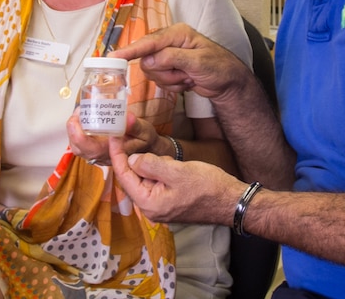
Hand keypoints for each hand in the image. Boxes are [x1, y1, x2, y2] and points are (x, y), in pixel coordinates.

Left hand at [67, 112, 169, 164]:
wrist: (149, 150)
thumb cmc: (145, 141)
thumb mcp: (145, 132)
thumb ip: (135, 126)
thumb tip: (127, 117)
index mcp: (112, 154)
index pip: (90, 149)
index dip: (78, 135)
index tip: (77, 118)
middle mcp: (102, 156)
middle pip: (78, 148)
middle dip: (73, 129)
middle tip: (79, 110)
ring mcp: (98, 153)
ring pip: (77, 146)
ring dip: (74, 129)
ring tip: (80, 112)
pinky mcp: (97, 148)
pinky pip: (81, 143)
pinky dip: (78, 130)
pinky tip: (83, 117)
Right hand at [108, 23, 254, 103]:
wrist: (229, 83)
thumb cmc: (220, 68)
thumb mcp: (199, 62)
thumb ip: (172, 58)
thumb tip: (149, 60)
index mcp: (177, 34)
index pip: (149, 42)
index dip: (130, 50)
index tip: (113, 57)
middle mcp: (169, 43)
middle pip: (148, 61)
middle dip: (166, 73)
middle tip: (185, 74)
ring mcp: (168, 57)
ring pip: (152, 73)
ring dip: (172, 81)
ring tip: (189, 78)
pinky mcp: (169, 69)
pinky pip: (159, 81)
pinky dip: (174, 86)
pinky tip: (188, 82)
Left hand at [108, 131, 241, 224]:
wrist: (231, 201)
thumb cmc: (207, 186)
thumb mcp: (176, 171)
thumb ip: (150, 165)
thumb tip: (131, 160)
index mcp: (149, 203)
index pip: (125, 177)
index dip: (117, 155)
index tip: (113, 137)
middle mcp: (151, 209)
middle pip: (133, 179)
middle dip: (137, 160)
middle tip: (140, 141)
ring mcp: (160, 207)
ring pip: (146, 179)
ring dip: (153, 165)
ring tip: (171, 161)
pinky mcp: (169, 202)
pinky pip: (156, 183)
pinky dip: (160, 171)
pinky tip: (174, 166)